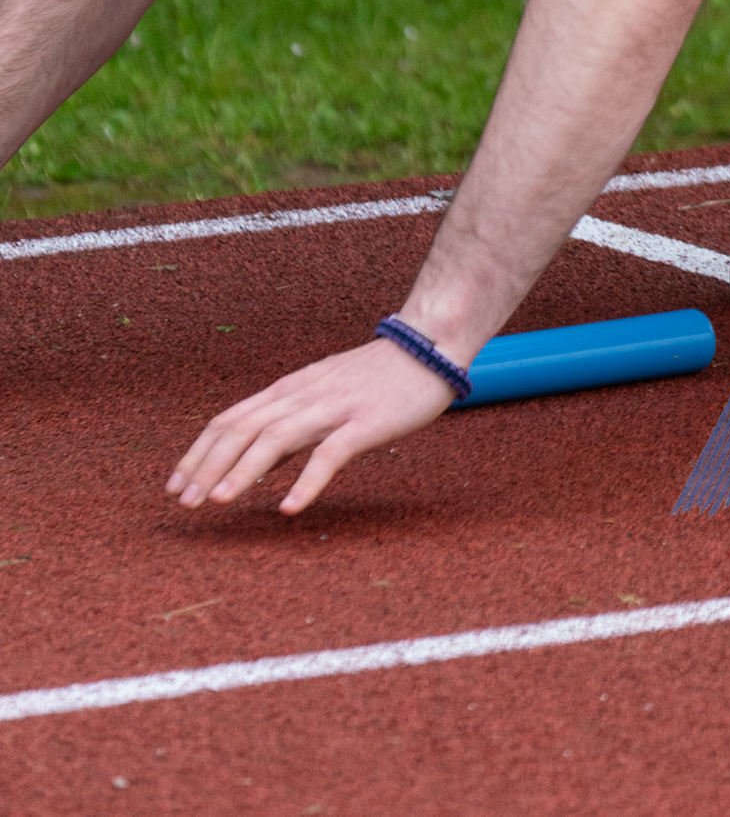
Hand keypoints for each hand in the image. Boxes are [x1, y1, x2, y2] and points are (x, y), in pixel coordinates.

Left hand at [167, 336, 456, 516]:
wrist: (430, 345)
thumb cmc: (377, 376)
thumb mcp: (323, 393)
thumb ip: (290, 423)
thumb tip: (255, 463)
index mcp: (291, 389)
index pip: (231, 418)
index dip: (199, 450)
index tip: (175, 483)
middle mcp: (304, 395)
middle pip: (244, 427)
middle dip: (209, 464)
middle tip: (184, 501)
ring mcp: (334, 406)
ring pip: (277, 437)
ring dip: (243, 471)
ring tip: (219, 501)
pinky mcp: (365, 422)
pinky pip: (331, 452)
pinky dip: (307, 480)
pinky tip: (290, 507)